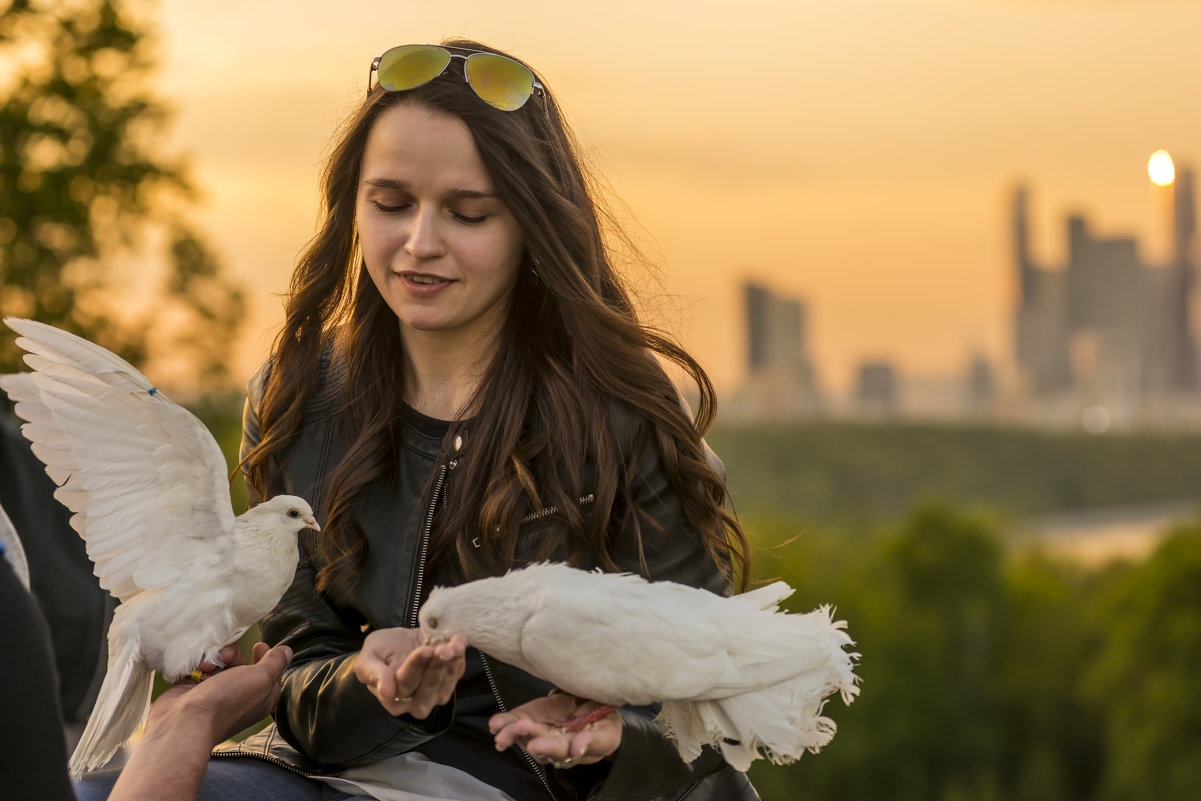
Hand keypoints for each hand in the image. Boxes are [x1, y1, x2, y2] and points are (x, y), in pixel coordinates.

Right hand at [148, 642, 292, 745]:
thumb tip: (287, 651)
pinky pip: (198, 667)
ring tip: (206, 668)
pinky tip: (194, 671)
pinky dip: (196, 665)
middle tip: (226, 659)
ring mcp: (215, 692)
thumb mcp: (260, 678)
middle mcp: (239, 694)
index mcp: (261, 696)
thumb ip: (275, 663)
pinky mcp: (194, 689)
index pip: (268, 671)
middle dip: (233, 656)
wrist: (184, 722)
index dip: (266, 656)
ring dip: (213, 660)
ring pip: (219, 663)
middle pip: (241, 662)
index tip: (258, 646)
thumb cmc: (227, 702)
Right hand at [354, 627, 466, 717]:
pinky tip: (459, 641)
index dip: (416, 666)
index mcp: (393, 699)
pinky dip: (460, 656)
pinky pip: (457, 672)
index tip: (425, 650)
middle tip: (442, 648)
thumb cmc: (379, 652)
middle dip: (437, 666)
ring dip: (452, 662)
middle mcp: (415, 702)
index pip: (406, 683)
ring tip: (455, 645)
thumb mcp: (368, 659)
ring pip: (446, 681)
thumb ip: (373, 674)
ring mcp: (435, 694)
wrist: (398, 643)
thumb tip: (386, 692)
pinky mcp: (449, 681)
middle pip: (428, 686)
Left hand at [490, 693, 621, 768]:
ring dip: (515, 735)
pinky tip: (495, 725)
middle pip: (551, 748)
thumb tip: (581, 747)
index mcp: (585, 745)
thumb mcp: (608, 723)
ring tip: (504, 731)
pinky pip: (514, 726)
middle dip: (541, 743)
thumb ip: (596, 736)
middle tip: (531, 738)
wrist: (587, 705)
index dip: (577, 747)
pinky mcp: (529, 721)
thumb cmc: (602, 716)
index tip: (575, 748)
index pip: (578, 749)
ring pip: (528, 739)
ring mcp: (543, 734)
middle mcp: (561, 745)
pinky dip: (504, 724)